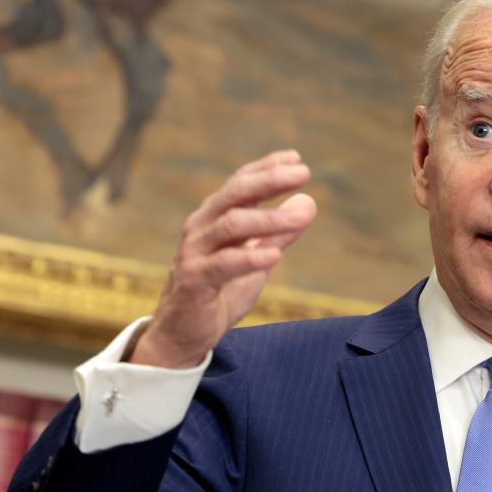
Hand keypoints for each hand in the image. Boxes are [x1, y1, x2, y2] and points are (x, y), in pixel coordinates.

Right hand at [131, 151, 316, 368]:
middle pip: (235, 194)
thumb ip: (278, 233)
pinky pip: (223, 265)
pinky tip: (275, 255)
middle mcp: (201, 227)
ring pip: (231, 225)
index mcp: (215, 218)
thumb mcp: (256, 259)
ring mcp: (194, 252)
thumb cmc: (219, 291)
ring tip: (302, 217)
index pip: (241, 183)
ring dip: (269, 219)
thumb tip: (308, 203)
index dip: (267, 168)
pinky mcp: (193, 281)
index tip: (297, 159)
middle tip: (303, 173)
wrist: (183, 332)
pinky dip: (249, 258)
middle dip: (269, 180)